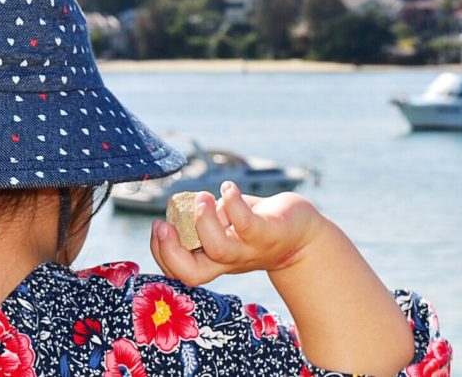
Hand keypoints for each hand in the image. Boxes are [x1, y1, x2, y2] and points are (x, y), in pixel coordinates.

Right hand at [149, 181, 325, 286]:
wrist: (303, 235)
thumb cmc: (258, 225)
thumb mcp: (227, 225)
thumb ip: (205, 219)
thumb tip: (181, 204)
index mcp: (214, 261)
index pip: (180, 272)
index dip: (162, 254)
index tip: (158, 226)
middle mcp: (230, 261)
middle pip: (194, 273)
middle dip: (171, 251)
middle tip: (164, 224)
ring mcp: (250, 249)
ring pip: (219, 250)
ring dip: (203, 222)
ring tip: (203, 197)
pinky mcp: (269, 233)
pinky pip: (248, 223)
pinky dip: (233, 202)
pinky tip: (228, 187)